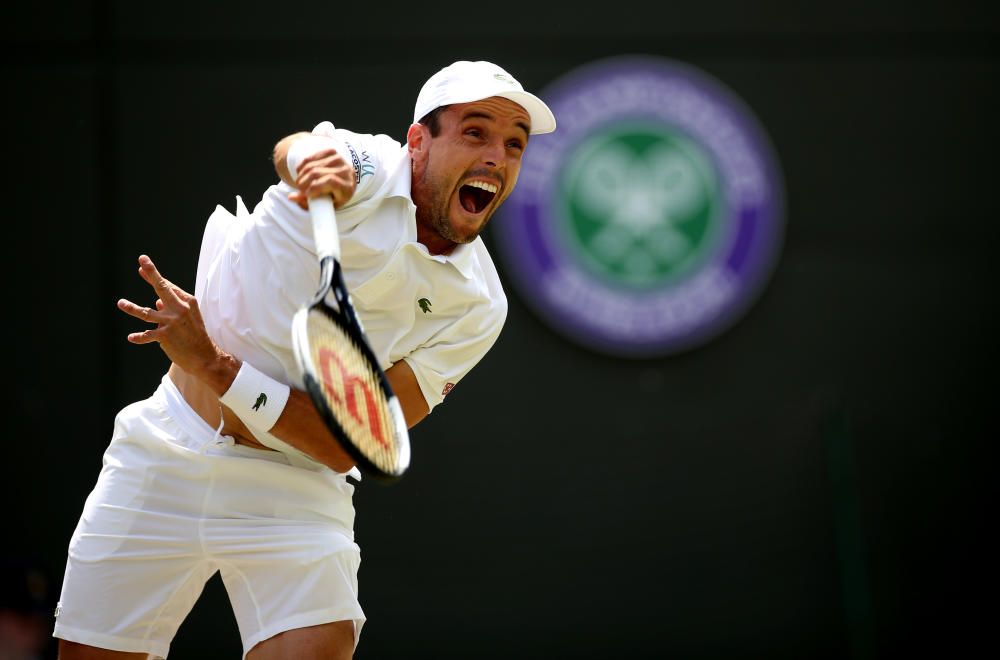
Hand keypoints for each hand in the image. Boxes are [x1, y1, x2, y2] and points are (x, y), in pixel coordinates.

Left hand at [117, 255, 222, 376]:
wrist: (204, 357)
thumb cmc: (195, 336)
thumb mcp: (189, 318)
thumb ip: (172, 308)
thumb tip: (156, 303)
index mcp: (187, 302)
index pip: (168, 286)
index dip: (154, 276)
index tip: (143, 266)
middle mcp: (180, 309)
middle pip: (162, 288)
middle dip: (152, 273)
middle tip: (142, 261)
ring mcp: (172, 321)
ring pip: (145, 312)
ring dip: (131, 308)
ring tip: (120, 303)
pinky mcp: (165, 336)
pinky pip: (146, 335)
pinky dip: (139, 336)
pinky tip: (132, 337)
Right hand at [287, 148, 356, 210]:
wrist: (343, 182)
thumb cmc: (332, 197)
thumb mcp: (323, 204)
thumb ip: (307, 203)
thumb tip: (290, 197)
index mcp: (348, 187)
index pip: (330, 182)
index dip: (315, 187)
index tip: (306, 194)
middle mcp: (347, 171)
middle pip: (317, 172)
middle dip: (303, 181)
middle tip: (299, 188)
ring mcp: (340, 160)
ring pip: (312, 165)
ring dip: (301, 175)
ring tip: (300, 182)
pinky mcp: (333, 152)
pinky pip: (311, 157)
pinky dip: (302, 165)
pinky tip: (301, 172)